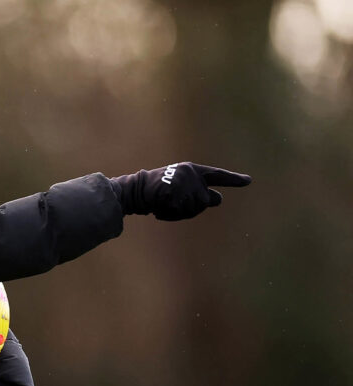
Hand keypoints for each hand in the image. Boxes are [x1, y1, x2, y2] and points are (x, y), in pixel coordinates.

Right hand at [111, 162, 251, 220]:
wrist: (136, 189)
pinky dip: (170, 215)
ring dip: (180, 212)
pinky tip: (159, 208)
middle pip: (207, 201)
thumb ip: (199, 190)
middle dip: (194, 206)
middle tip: (175, 201)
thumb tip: (218, 199)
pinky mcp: (175, 196)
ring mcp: (184, 186)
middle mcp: (192, 176)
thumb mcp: (180, 184)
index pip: (218, 175)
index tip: (248, 181)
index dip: (233, 179)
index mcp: (194, 170)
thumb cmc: (158, 189)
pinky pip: (180, 214)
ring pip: (194, 210)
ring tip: (165, 203)